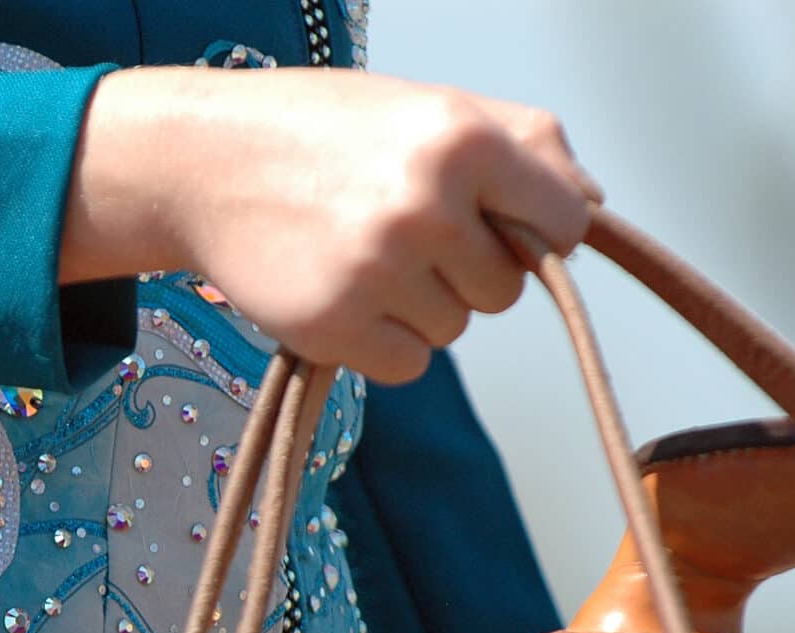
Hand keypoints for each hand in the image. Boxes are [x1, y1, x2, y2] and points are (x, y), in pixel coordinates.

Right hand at [63, 67, 601, 383]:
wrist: (203, 161)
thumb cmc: (323, 131)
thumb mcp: (430, 105)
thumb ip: (524, 143)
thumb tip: (591, 207)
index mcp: (462, 140)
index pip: (563, 225)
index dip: (538, 233)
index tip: (502, 225)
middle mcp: (426, 205)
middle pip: (507, 290)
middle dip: (467, 269)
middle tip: (403, 230)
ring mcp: (378, 271)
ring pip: (456, 329)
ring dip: (420, 305)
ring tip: (363, 254)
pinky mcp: (336, 326)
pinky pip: (409, 365)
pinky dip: (383, 342)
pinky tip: (344, 293)